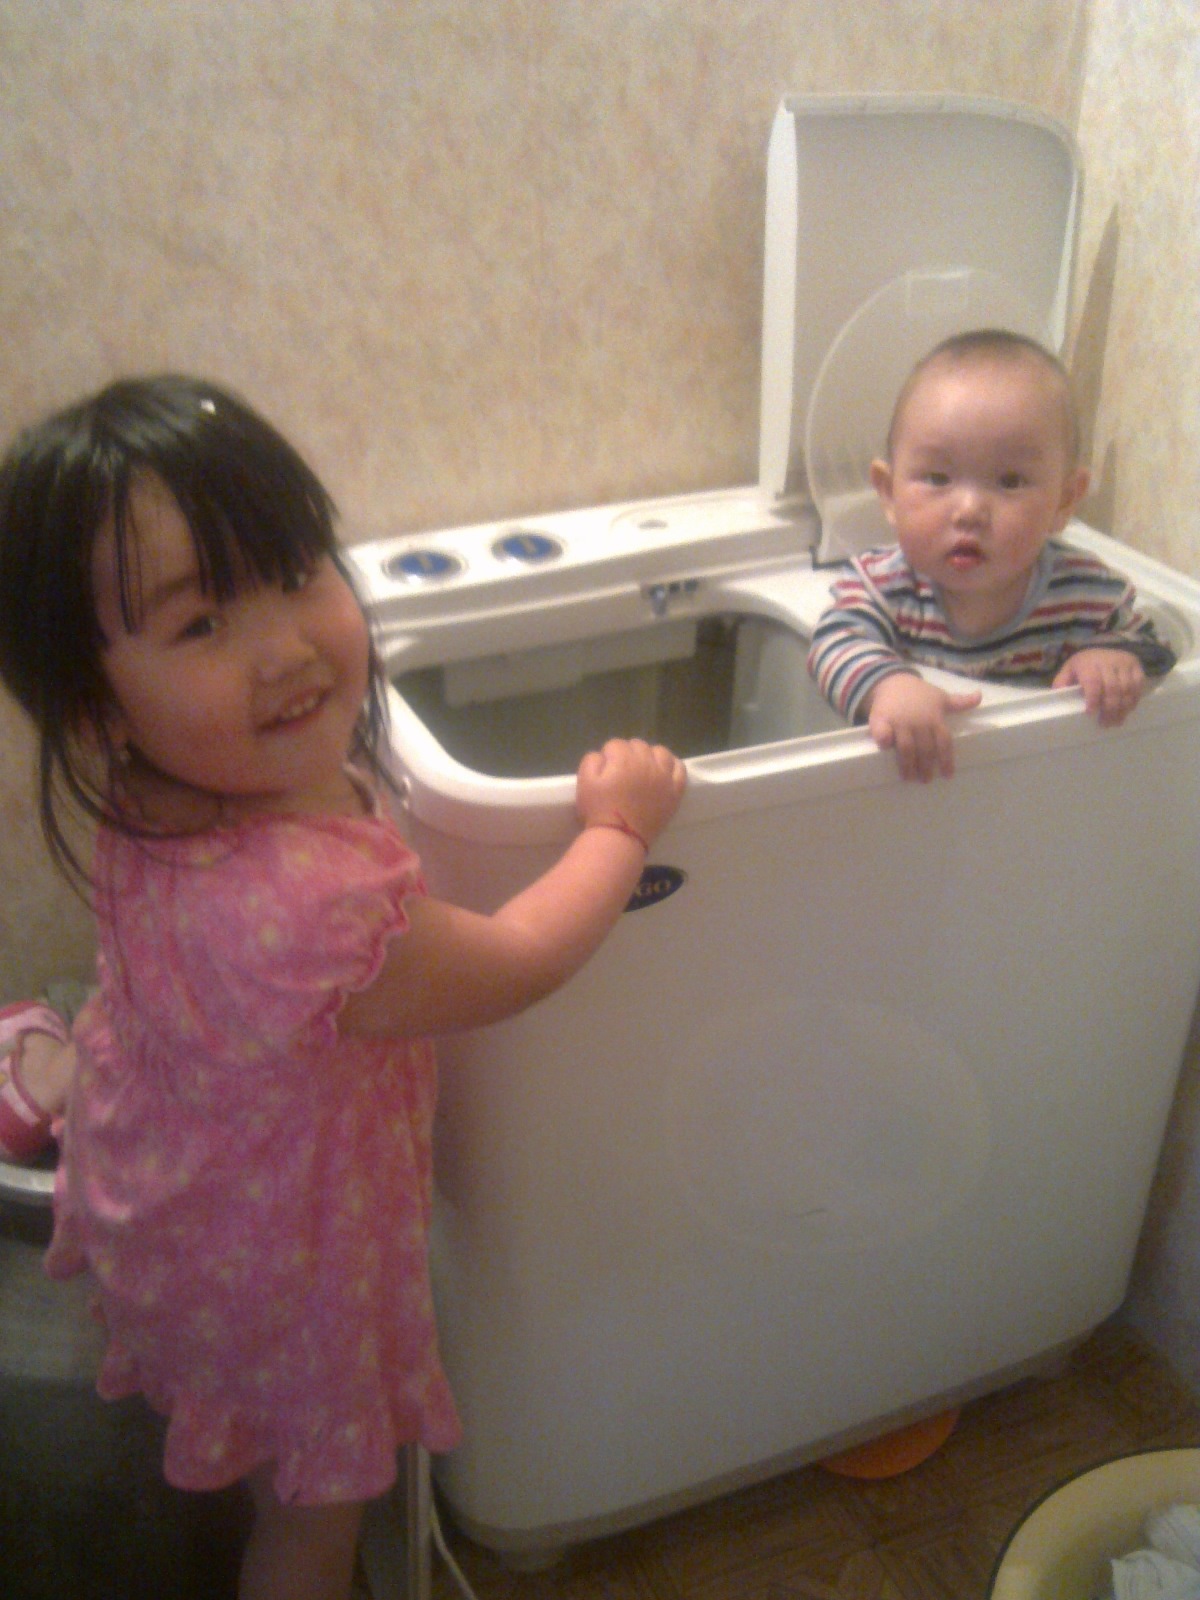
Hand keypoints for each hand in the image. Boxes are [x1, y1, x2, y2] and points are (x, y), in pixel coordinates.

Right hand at [576, 739, 686, 848]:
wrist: (619, 838)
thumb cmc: (599, 810)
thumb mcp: (584, 781)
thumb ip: (592, 759)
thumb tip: (604, 755)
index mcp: (623, 758)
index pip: (615, 744)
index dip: (608, 756)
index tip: (605, 770)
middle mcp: (647, 762)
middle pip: (638, 745)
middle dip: (627, 754)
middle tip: (621, 773)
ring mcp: (664, 776)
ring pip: (660, 752)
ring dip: (650, 755)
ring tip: (642, 769)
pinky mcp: (675, 790)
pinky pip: (679, 768)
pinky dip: (672, 765)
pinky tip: (663, 770)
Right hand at [865, 672, 982, 781]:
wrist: (892, 681)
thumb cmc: (919, 693)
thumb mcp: (940, 697)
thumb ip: (959, 702)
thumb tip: (979, 696)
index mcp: (934, 718)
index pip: (944, 742)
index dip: (946, 760)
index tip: (947, 775)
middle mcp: (918, 722)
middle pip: (925, 749)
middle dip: (926, 767)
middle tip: (925, 780)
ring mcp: (899, 721)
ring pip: (905, 747)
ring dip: (908, 765)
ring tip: (909, 778)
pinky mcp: (881, 720)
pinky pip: (882, 734)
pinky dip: (884, 741)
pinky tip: (885, 749)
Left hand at [1052, 648, 1145, 725]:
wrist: (1104, 647)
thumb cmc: (1084, 664)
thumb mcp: (1069, 669)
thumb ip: (1062, 683)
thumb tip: (1057, 698)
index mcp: (1089, 663)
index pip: (1093, 682)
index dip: (1093, 699)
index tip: (1091, 713)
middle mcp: (1109, 661)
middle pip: (1112, 688)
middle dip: (1110, 709)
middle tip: (1105, 724)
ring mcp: (1124, 663)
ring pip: (1127, 689)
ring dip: (1123, 708)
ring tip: (1116, 722)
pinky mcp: (1136, 666)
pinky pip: (1138, 686)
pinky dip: (1133, 701)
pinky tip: (1126, 711)